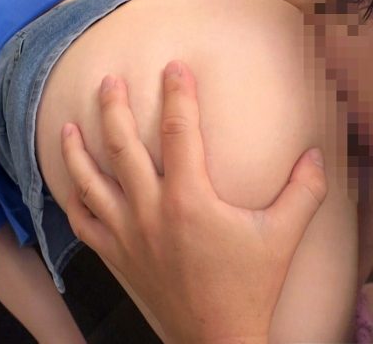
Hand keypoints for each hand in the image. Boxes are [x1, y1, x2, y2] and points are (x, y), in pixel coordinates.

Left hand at [60, 60, 327, 343]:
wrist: (215, 338)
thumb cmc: (248, 286)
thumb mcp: (282, 236)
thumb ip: (304, 193)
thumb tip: (317, 155)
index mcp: (189, 199)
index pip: (181, 131)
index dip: (178, 95)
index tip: (174, 68)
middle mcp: (150, 210)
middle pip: (122, 146)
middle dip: (113, 108)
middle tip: (108, 81)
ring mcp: (126, 233)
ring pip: (90, 181)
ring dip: (77, 149)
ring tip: (68, 124)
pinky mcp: (114, 254)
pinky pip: (82, 221)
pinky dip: (71, 198)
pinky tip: (69, 182)